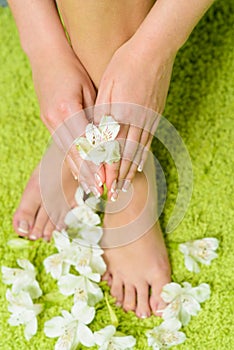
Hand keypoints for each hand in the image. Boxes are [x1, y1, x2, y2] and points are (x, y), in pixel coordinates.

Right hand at [30, 49, 104, 195]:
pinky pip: (61, 146)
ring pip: (66, 153)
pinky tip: (78, 172)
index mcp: (67, 109)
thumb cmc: (72, 70)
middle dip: (88, 174)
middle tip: (99, 191)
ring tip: (89, 188)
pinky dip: (71, 161)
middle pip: (74, 153)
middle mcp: (55, 120)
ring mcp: (49, 122)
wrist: (45, 56)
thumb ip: (96, 115)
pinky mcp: (48, 123)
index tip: (106, 179)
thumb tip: (108, 139)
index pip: (85, 143)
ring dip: (78, 172)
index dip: (96, 163)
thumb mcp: (88, 89)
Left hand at [94, 39, 174, 198]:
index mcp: (122, 115)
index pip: (113, 149)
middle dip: (119, 177)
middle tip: (115, 194)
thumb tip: (98, 138)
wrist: (154, 50)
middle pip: (126, 155)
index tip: (103, 186)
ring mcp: (149, 119)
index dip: (108, 169)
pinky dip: (143, 156)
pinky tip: (140, 164)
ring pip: (139, 151)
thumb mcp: (108, 87)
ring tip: (126, 186)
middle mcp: (137, 122)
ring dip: (131, 170)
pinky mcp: (155, 115)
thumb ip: (103, 115)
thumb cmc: (125, 65)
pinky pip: (149, 141)